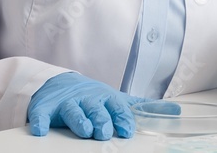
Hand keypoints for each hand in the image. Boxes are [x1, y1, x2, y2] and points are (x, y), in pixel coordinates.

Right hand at [27, 72, 143, 139]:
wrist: (60, 84)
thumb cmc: (94, 97)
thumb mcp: (118, 100)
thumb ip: (144, 107)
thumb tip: (176, 111)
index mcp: (106, 98)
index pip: (117, 107)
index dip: (122, 118)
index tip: (127, 130)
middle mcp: (87, 99)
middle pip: (96, 108)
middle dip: (101, 119)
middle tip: (104, 132)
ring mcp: (66, 103)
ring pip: (73, 111)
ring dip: (79, 120)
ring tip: (85, 131)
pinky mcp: (45, 108)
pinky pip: (40, 114)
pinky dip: (39, 121)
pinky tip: (40, 130)